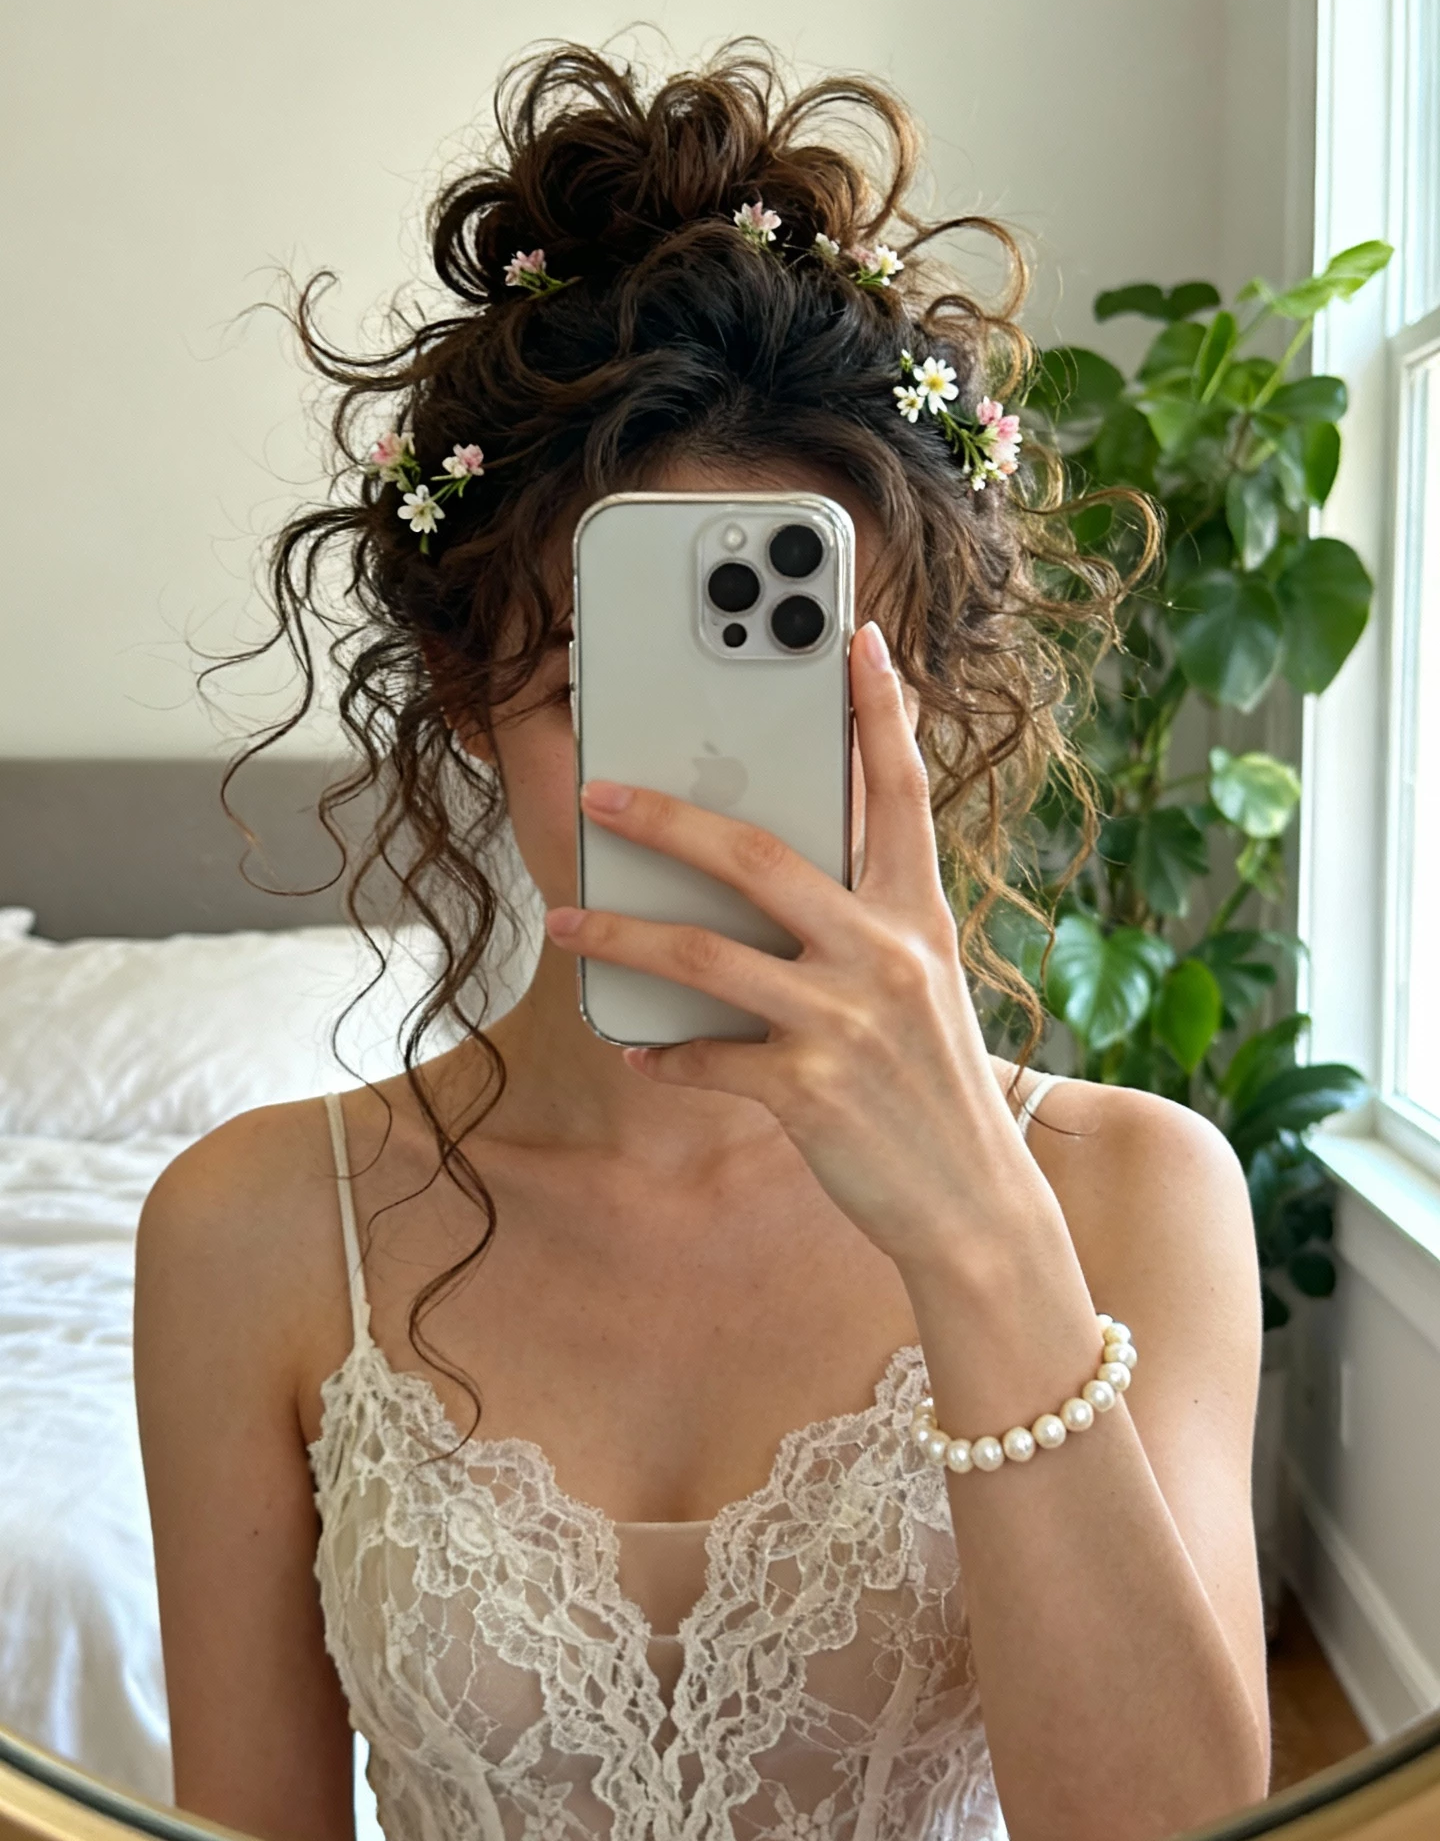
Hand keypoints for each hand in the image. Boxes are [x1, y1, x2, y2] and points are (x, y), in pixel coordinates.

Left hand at [545, 621, 1056, 1284]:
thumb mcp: (924, 986)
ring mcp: (847, 1023)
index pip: (903, 791)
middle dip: (667, 817)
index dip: (880, 710)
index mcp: (921, 916)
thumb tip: (769, 870)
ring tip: (567, 922)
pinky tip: (635, 1047)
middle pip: (759, 857)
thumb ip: (866, 921)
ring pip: (705, 956)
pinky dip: (662, 1053)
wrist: (975, 1206)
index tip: (853, 635)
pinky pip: (706, 1059)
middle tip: (600, 790)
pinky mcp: (810, 1090)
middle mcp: (887, 956)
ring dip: (622, 936)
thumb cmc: (933, 1087)